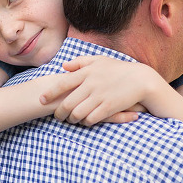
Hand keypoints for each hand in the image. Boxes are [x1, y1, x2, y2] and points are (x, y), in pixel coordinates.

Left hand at [40, 56, 155, 125]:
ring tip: (70, 120)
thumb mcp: (99, 60)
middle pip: (67, 103)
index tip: (41, 100)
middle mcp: (91, 84)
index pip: (62, 84)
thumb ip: (80, 62)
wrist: (141, 79)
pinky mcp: (109, 107)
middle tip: (57, 116)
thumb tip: (63, 66)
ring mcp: (100, 96)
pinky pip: (91, 119)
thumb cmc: (119, 69)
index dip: (50, 93)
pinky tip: (85, 121)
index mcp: (86, 72)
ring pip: (77, 113)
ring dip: (71, 119)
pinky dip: (85, 122)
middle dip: (59, 113)